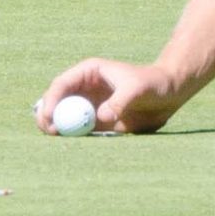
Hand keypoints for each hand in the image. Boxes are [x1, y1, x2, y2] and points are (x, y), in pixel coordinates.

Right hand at [35, 57, 175, 134]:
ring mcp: (88, 105)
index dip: (52, 100)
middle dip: (47, 116)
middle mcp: (84, 88)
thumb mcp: (138, 89)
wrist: (168, 95)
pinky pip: (75, 130)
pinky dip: (70, 137)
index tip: (50, 117)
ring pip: (62, 117)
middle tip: (49, 132)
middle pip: (55, 101)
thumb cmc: (153, 83)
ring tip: (58, 138)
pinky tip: (72, 143)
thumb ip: (119, 101)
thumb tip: (100, 116)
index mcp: (90, 71)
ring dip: (56, 128)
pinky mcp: (94, 121)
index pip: (62, 84)